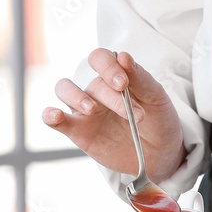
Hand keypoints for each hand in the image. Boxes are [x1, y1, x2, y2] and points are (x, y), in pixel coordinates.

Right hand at [42, 49, 186, 183]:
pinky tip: (55, 115)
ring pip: (64, 90)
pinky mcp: (78, 132)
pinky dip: (50, 115)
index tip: (124, 84)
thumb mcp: (157, 98)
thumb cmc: (159, 121)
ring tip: (92, 111)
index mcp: (116, 76)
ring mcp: (85, 111)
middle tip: (131, 114)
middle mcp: (97, 90)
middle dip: (111, 97)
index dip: (108, 67)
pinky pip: (56, 121)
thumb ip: (140, 78)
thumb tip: (123, 56)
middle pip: (92, 83)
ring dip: (76, 97)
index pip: (100, 59)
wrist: (160, 155)